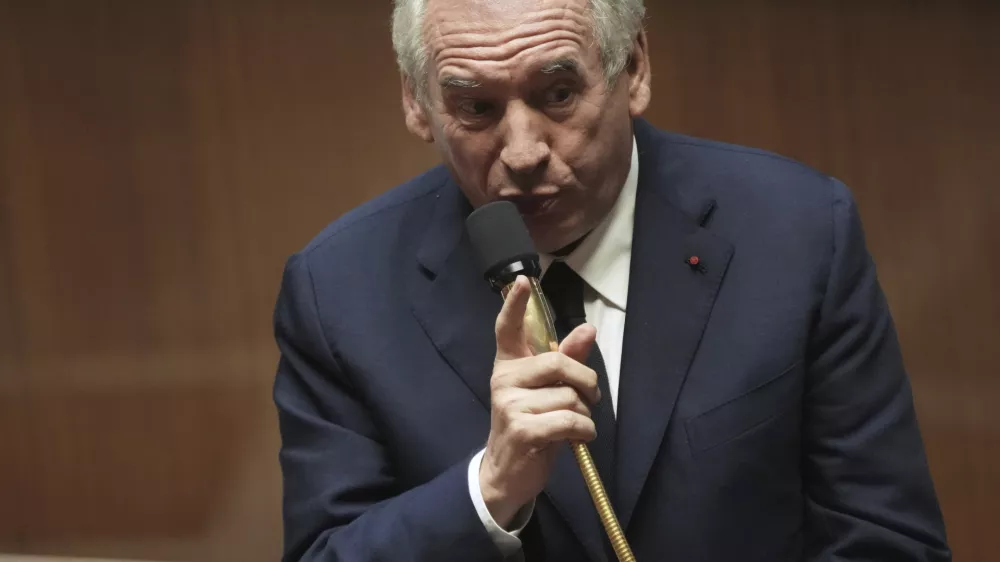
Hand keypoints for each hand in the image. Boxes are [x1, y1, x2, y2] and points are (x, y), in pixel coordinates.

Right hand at [479, 276, 599, 527]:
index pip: (507, 329)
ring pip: (569, 396)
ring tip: (577, 425)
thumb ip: (566, 359)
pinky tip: (579, 438)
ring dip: (585, 414)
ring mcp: (510, 405)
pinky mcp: (521, 430)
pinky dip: (584, 431)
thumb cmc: (531, 426)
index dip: (515, 305)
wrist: (507, 473)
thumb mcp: (548, 392)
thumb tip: (588, 328)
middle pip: (558, 362)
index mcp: (508, 365)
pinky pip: (569, 420)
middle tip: (590, 397)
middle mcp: (503, 380)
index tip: (523, 281)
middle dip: (585, 381)